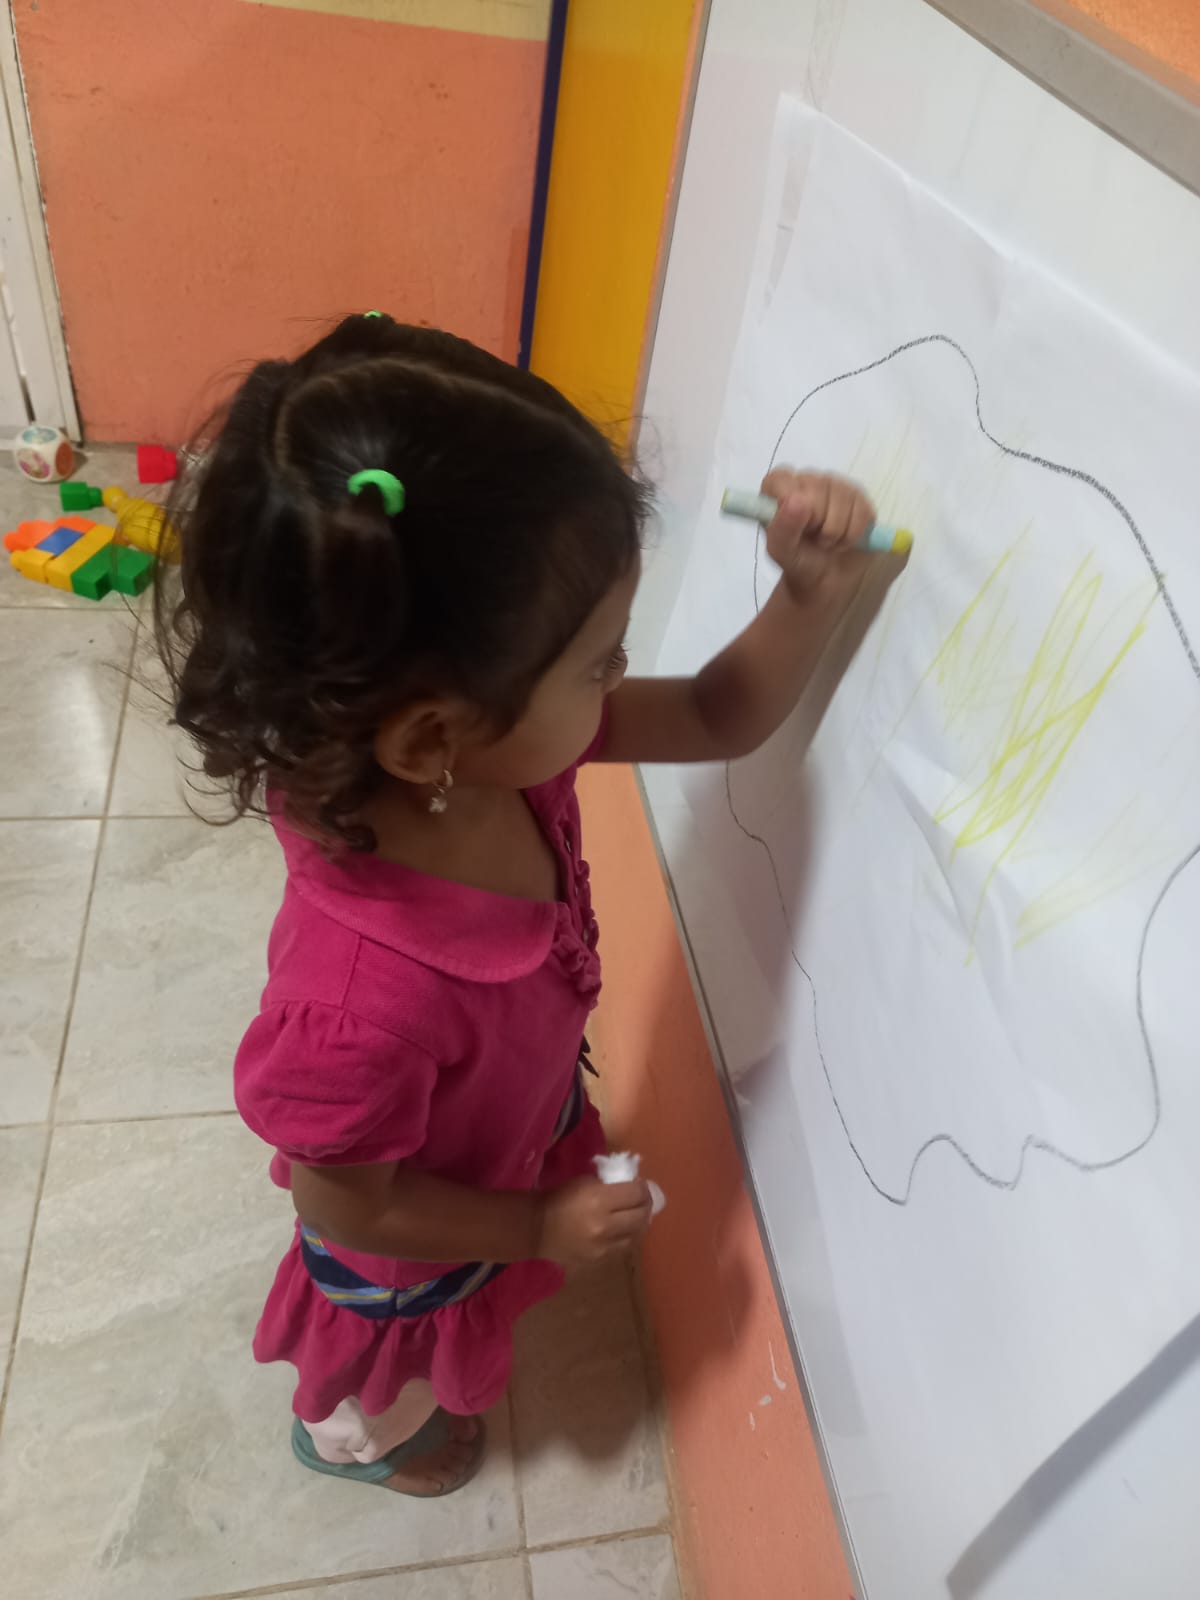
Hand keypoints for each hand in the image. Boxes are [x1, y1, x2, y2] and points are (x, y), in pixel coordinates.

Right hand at [536, 1177, 652, 1266]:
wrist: (535, 1229)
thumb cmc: (558, 1198)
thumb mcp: (584, 1182)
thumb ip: (609, 1185)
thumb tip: (631, 1186)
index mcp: (599, 1200)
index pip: (637, 1193)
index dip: (642, 1188)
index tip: (639, 1185)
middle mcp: (605, 1225)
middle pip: (642, 1215)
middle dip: (646, 1205)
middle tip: (642, 1199)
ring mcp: (604, 1246)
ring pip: (636, 1235)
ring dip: (638, 1223)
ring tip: (634, 1215)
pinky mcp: (600, 1260)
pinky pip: (622, 1247)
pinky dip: (625, 1237)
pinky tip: (620, 1230)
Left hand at [761, 468, 875, 600]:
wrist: (825, 579)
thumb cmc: (798, 560)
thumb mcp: (781, 551)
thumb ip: (782, 527)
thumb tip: (797, 500)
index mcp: (780, 486)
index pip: (782, 478)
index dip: (791, 504)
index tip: (795, 526)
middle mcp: (808, 479)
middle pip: (817, 487)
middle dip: (816, 523)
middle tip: (812, 538)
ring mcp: (836, 485)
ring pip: (842, 499)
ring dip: (835, 532)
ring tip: (826, 541)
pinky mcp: (859, 498)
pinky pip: (861, 511)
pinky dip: (852, 535)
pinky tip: (843, 539)